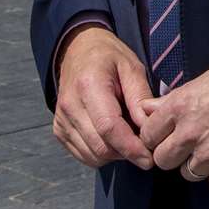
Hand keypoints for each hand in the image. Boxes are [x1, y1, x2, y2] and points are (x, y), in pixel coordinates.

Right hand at [53, 25, 155, 169]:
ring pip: (92, 155)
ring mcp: (61, 120)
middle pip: (100, 146)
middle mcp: (70, 105)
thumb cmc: (110, 58)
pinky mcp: (58, 130)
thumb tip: (149, 129)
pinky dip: (102, 154)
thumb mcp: (132, 68)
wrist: (78, 51)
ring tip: (130, 137)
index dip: (131, 147)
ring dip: (116, 155)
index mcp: (89, 85)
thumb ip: (140, 98)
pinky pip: (83, 154)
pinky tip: (114, 138)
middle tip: (147, 147)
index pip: (109, 127)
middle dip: (127, 153)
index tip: (150, 158)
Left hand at [138, 55, 208, 188]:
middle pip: (162, 160)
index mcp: (182, 106)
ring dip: (198, 164)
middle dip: (173, 153)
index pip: (148, 134)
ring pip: (188, 173)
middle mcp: (192, 133)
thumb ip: (176, 97)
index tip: (166, 135)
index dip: (156, 135)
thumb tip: (147, 108)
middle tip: (190, 145)